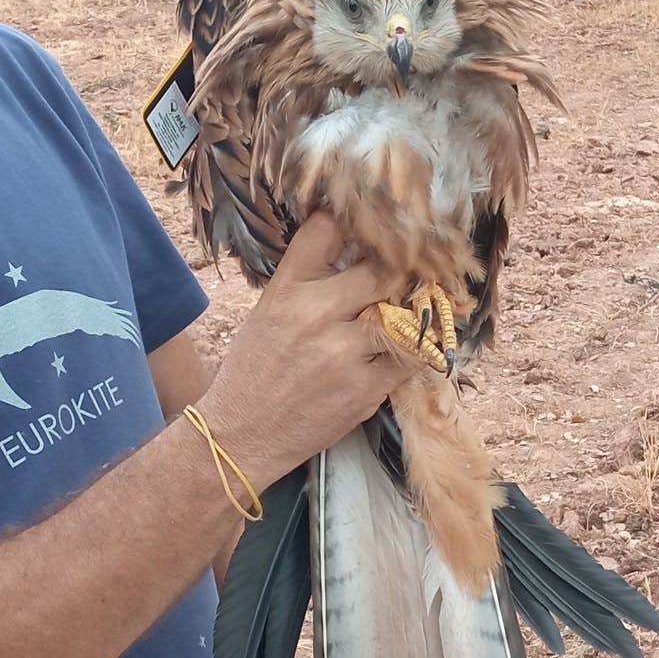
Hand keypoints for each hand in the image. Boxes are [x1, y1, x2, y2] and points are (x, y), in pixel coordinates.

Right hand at [200, 212, 407, 489]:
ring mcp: (344, 352)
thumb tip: (354, 248)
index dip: (355, 221)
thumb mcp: (269, 311)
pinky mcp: (365, 388)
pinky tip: (405, 348)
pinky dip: (412, 351)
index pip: (326, 230)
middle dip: (400, 269)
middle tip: (415, 269)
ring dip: (413, 312)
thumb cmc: (255, 370)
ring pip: (405, 313)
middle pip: (382, 269)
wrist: (241, 435)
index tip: (373, 224)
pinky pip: (409, 358)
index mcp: (287, 289)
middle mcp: (316, 313)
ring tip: (417, 310)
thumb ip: (308, 280)